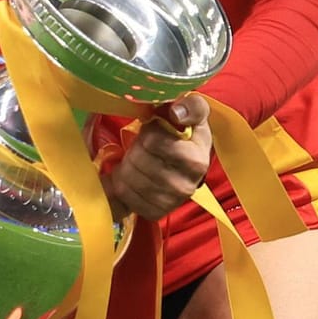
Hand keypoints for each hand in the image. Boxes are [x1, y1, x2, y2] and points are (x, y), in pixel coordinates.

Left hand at [102, 93, 213, 221]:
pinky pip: (124, 196)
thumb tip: (177, 113)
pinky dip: (121, 184)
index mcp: (196, 158)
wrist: (181, 164)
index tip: (153, 128)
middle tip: (142, 145)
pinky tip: (133, 176)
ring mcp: (172, 201)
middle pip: (137, 159)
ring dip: (126, 164)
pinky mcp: (156, 211)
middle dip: (135, 147)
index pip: (155, 141)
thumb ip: (190, 106)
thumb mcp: (189, 113)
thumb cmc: (181, 133)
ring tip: (137, 159)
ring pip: (128, 178)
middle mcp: (187, 184)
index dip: (148, 131)